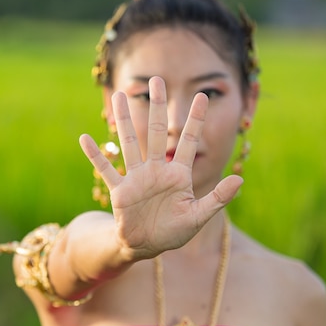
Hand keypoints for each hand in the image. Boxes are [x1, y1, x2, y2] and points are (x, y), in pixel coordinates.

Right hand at [79, 77, 242, 259]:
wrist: (146, 245)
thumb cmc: (174, 230)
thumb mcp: (199, 217)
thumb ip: (217, 198)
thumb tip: (239, 180)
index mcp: (178, 174)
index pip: (188, 141)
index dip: (195, 120)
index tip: (201, 96)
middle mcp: (156, 170)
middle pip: (156, 132)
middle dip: (157, 106)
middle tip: (158, 80)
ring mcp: (137, 178)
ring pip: (130, 143)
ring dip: (125, 120)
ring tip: (121, 96)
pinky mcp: (120, 190)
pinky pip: (106, 169)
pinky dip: (96, 155)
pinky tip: (86, 138)